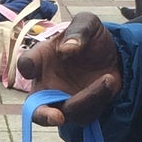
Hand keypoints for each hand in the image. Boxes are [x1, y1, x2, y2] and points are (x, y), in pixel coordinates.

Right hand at [17, 13, 122, 127]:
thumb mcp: (89, 24)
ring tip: (108, 79)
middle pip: (35, 107)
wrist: (114, 55)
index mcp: (41, 59)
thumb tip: (66, 49)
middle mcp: (47, 84)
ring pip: (67, 112)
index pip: (27, 64)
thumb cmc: (92, 39)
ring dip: (88, 98)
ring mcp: (62, 101)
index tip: (32, 67)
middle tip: (56, 117)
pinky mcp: (80, 111)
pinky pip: (86, 114)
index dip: (28, 67)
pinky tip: (110, 82)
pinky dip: (99, 99)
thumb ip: (78, 30)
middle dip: (44, 115)